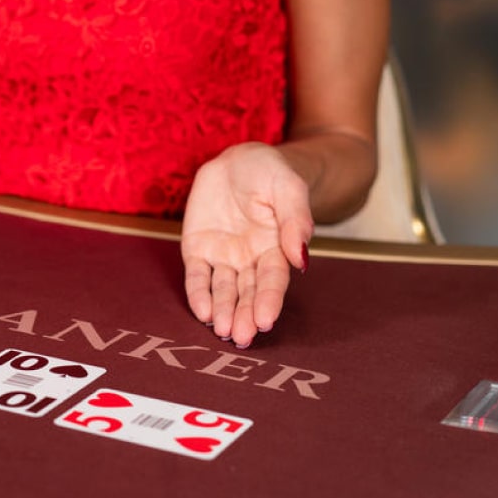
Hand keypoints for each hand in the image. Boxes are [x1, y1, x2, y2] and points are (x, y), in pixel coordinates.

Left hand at [180, 143, 313, 348]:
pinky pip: (196, 275)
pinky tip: (201, 311)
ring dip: (222, 310)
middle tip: (241, 336)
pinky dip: (197, 293)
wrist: (237, 160)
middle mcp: (249, 259)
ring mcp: (222, 256)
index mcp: (276, 248)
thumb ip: (296, 220)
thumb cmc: (269, 173)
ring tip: (221, 329)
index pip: (272, 280)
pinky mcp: (197, 250)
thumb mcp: (288, 188)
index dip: (268, 300)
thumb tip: (302, 258)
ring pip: (222, 289)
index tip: (265, 320)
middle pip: (247, 292)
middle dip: (244, 315)